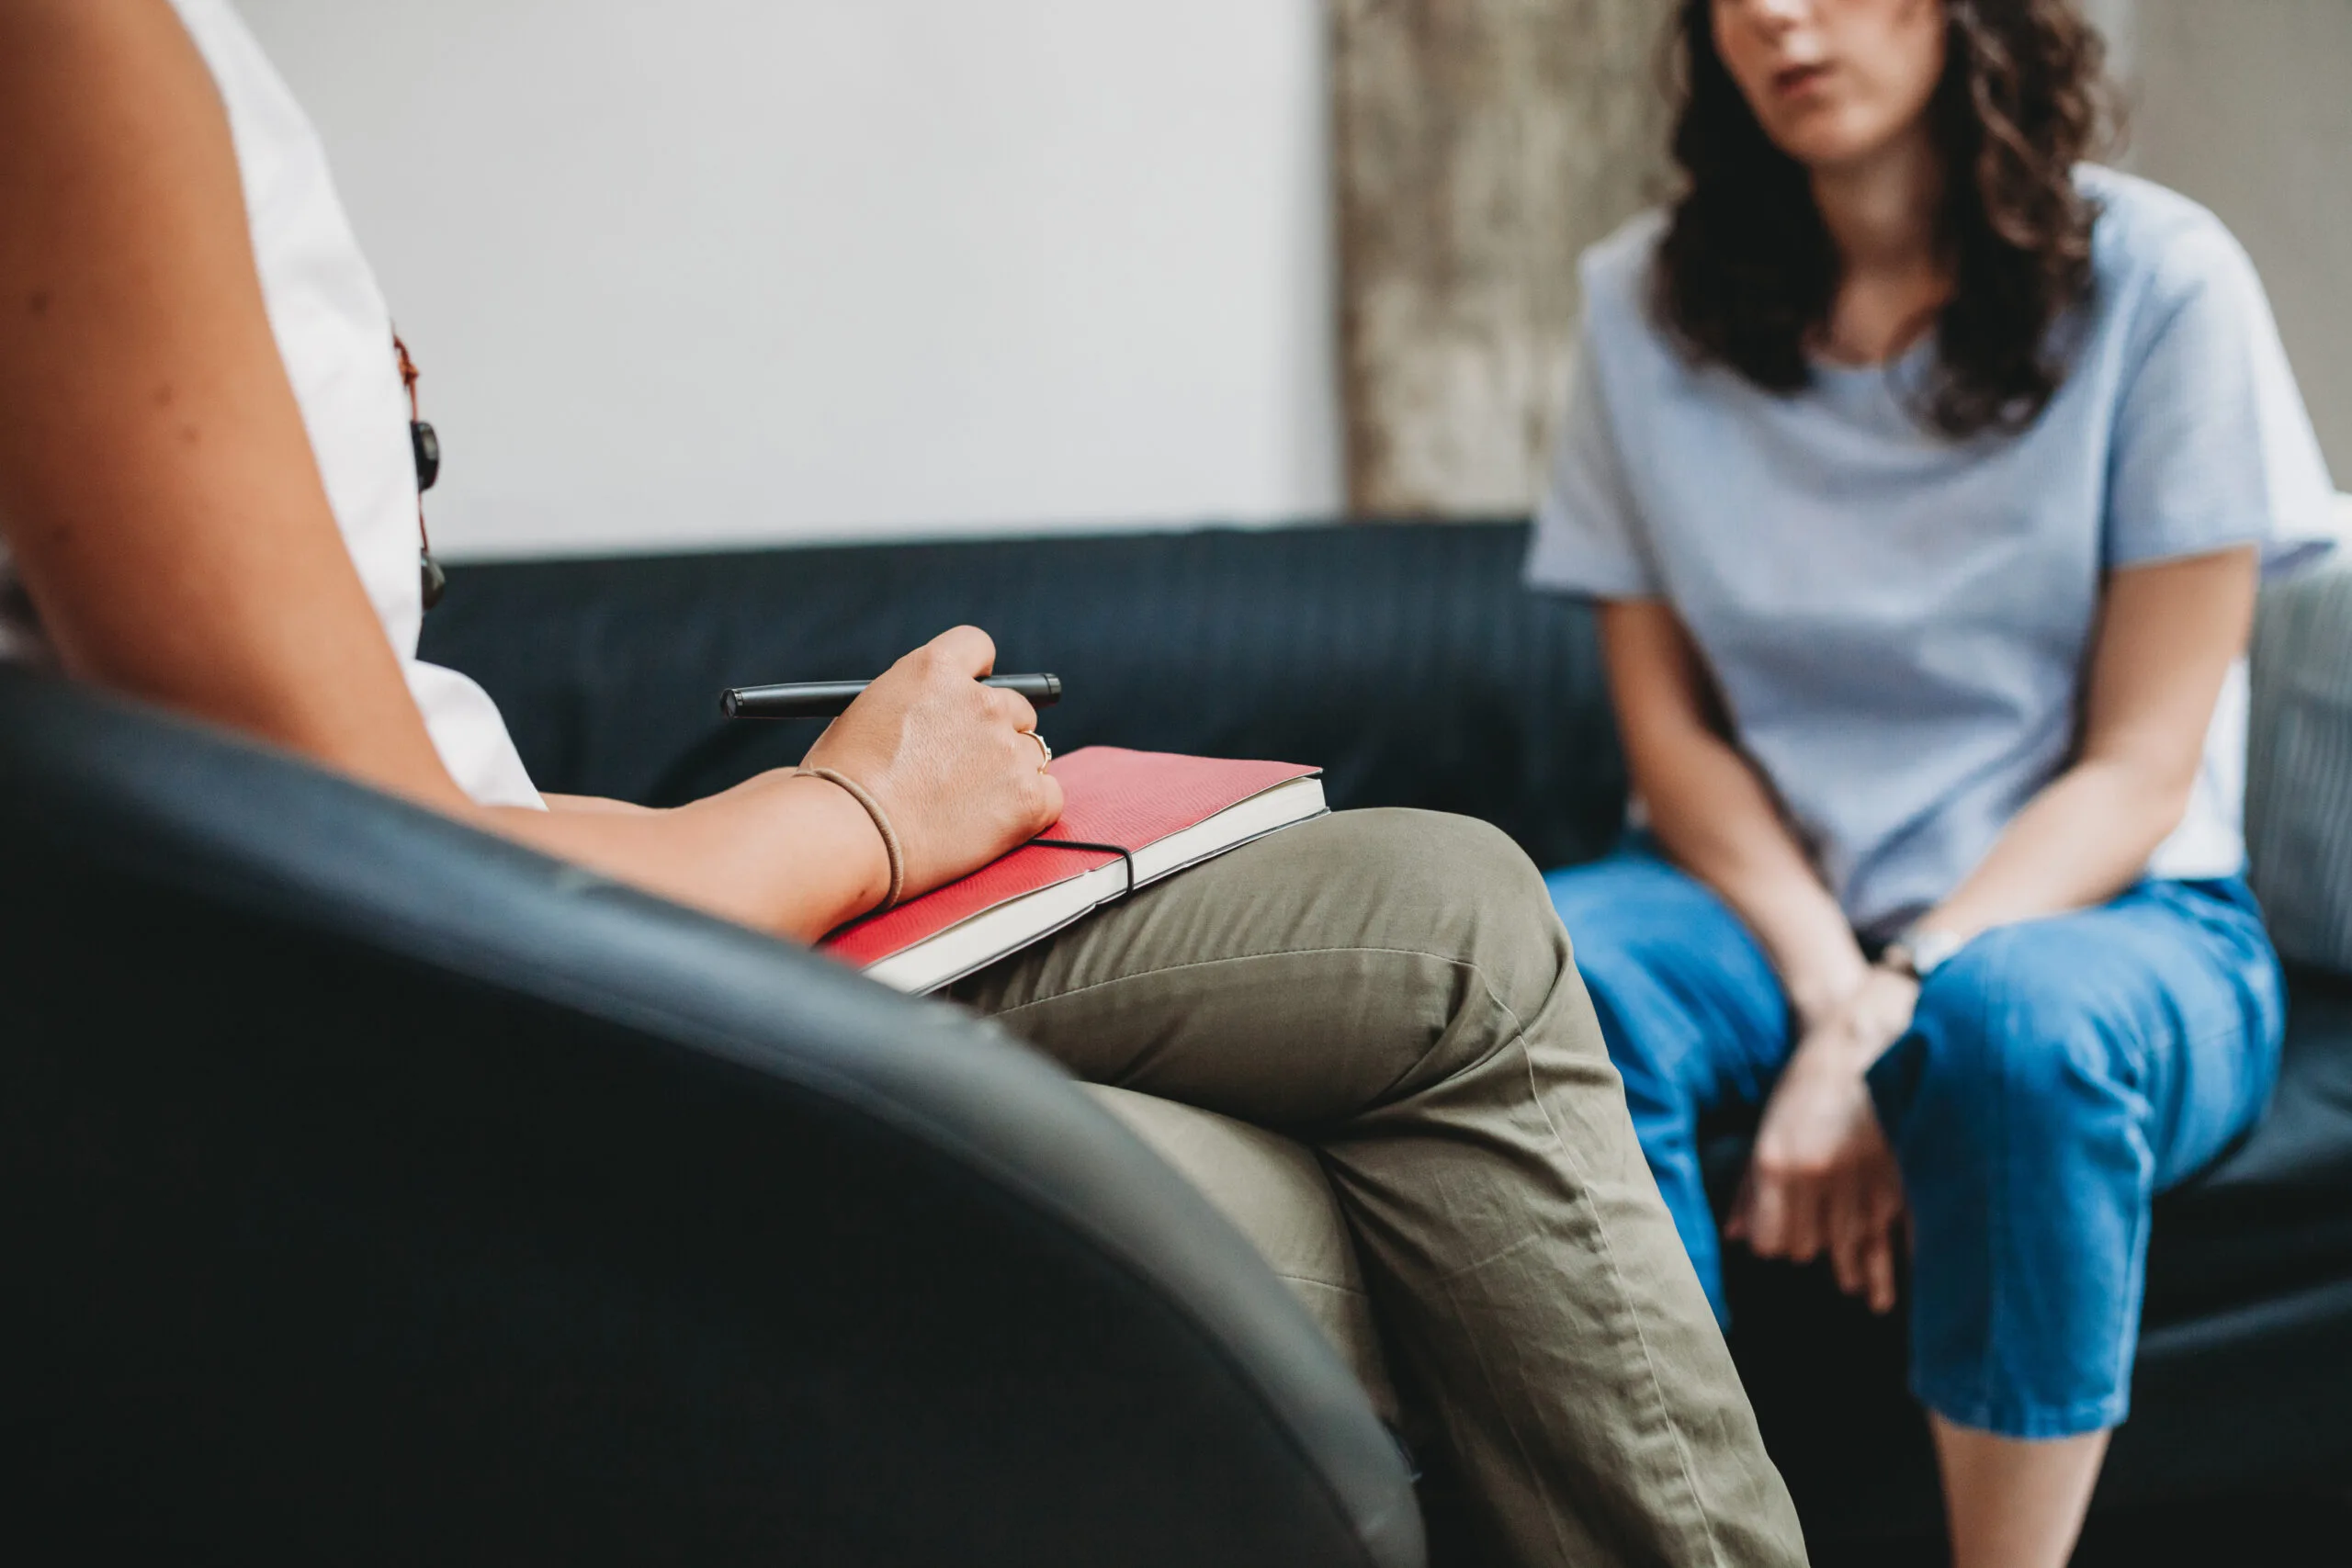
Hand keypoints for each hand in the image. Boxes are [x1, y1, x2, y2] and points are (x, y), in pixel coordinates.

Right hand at [801, 626, 1063, 903]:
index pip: (978, 647)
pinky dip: (1029, 810)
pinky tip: (992, 824)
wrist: (847, 835)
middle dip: (994, 734)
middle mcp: (980, 701)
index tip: (972, 695)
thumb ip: (910, 705)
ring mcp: (1007, 748)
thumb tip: (928, 718)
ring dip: (1009, 773)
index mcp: (934, 669)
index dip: (977, 675)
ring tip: (966, 806)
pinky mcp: (1027, 797)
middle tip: (964, 769)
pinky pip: (1049, 795)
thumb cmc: (839, 784)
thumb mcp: (865, 714)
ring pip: (1031, 753)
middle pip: (1014, 707)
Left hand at [1727, 968, 1918, 1313]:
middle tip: (1832, 1268)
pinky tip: (1900, 1274)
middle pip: (1814, 1247)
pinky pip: (1895, 1229)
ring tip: (1868, 1296)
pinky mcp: (1898, 1174)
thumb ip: (1750, 1187)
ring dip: (1860, 1270)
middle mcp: (1817, 1176)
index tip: (1785, 1249)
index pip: (1774, 1239)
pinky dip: (1896, 1253)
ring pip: (1855, 1244)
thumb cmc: (1806, 1085)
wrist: (1861, 1043)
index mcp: (1777, 1164)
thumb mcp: (1768, 1129)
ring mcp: (1860, 1177)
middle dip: (1818, 1255)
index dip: (1779, 1248)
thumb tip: (1735, 1235)